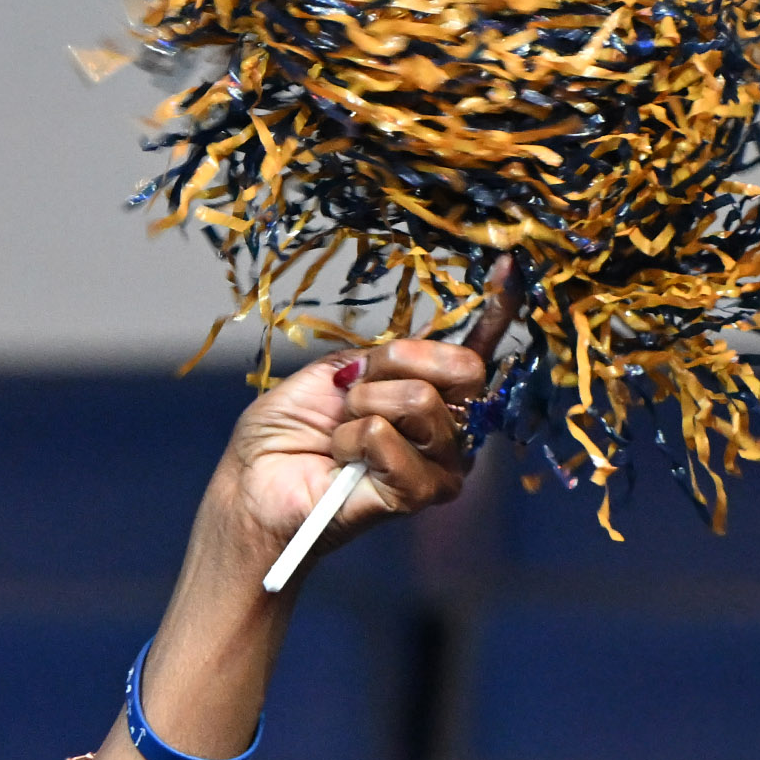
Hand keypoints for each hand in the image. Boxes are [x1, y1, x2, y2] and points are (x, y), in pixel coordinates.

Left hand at [215, 264, 518, 569]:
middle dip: (392, 366)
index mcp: (427, 394)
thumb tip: (422, 346)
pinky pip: (389, 438)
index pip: (473, 353)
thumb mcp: (330, 374)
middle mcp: (446, 429)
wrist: (253, 484)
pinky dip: (352, 439)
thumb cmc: (286, 433)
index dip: (494, 311)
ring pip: (421, 401)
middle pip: (462, 369)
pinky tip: (340, 458)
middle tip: (350, 393)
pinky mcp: (419, 494)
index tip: (507, 265)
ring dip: (362, 407)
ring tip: (339, 432)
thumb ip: (381, 358)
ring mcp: (440, 464)